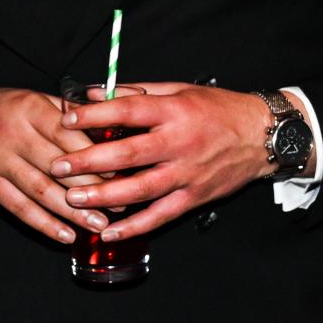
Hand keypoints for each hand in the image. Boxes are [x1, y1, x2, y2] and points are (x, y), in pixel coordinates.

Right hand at [0, 80, 104, 243]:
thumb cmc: (3, 108)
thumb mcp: (34, 99)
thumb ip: (69, 113)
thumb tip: (111, 125)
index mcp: (29, 108)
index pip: (67, 135)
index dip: (95, 155)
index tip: (121, 172)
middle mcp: (13, 135)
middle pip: (57, 166)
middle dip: (92, 187)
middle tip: (120, 204)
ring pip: (41, 191)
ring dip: (72, 212)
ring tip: (99, 224)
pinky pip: (19, 207)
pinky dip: (44, 224)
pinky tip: (66, 235)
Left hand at [48, 83, 275, 240]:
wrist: (262, 136)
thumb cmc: (218, 110)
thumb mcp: (179, 90)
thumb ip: (137, 92)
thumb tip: (95, 92)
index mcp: (174, 112)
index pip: (128, 111)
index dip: (95, 115)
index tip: (66, 119)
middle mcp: (180, 143)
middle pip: (128, 154)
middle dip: (90, 161)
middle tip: (59, 166)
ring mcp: (187, 174)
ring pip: (141, 189)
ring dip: (105, 196)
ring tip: (74, 199)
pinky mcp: (194, 197)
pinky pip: (160, 216)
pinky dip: (134, 226)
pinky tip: (109, 232)